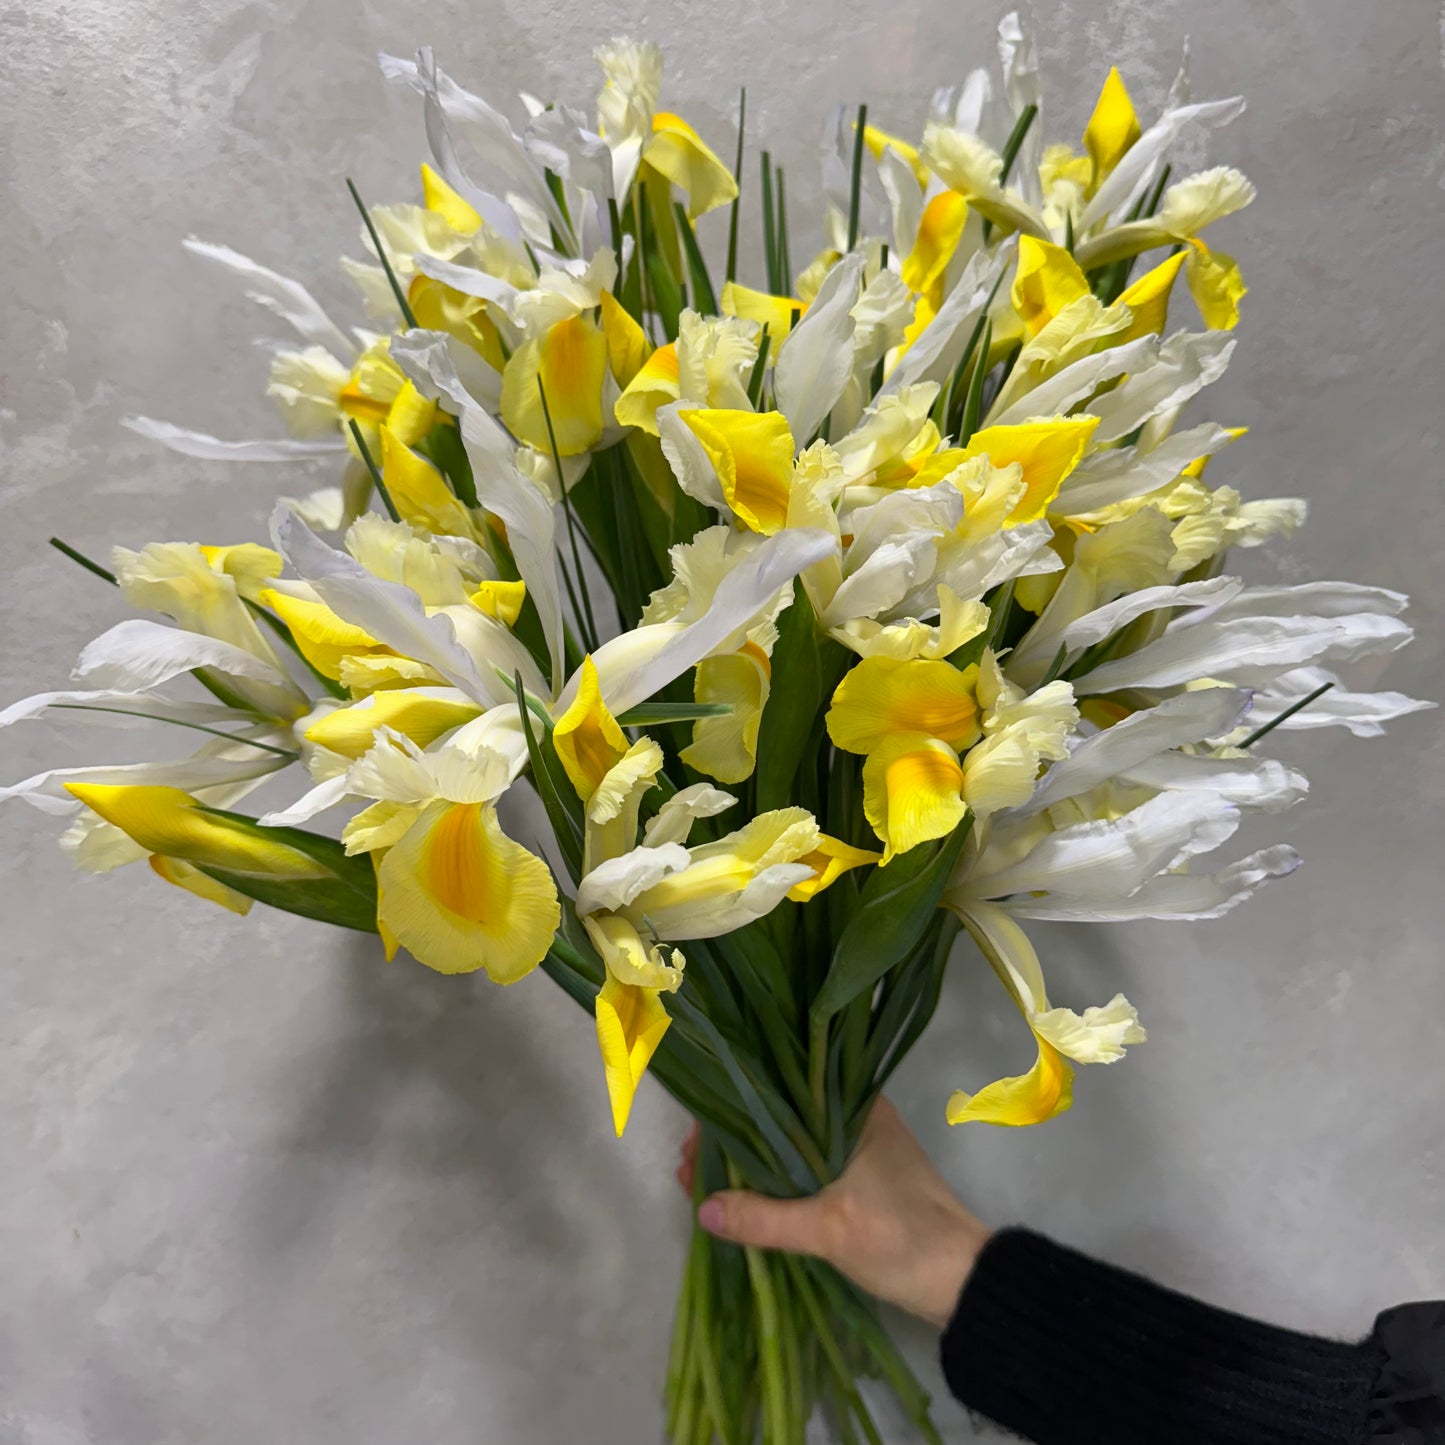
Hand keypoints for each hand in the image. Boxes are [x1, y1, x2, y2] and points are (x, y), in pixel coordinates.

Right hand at [679, 1098, 990, 1329]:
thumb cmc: (903, 1238)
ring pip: (787, 1146)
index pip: (779, 1090)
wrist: (964, 1280)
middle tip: (690, 1170)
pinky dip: (771, 1181)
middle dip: (733, 1141)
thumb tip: (703, 1209)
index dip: (732, 1111)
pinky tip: (743, 1197)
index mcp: (853, 1106)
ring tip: (705, 1184)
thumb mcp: (830, 1230)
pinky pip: (802, 1170)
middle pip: (778, 1117)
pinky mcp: (857, 1179)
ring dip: (749, 1163)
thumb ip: (766, 1218)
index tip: (696, 1140)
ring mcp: (856, 1148)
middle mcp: (853, 1116)